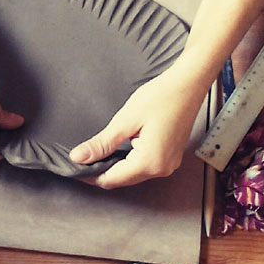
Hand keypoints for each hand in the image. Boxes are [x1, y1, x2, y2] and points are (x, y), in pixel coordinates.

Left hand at [69, 68, 207, 188]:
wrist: (188, 84)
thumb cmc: (162, 97)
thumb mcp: (126, 120)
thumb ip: (102, 143)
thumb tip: (80, 157)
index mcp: (150, 162)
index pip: (111, 179)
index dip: (90, 175)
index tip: (75, 166)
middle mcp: (162, 169)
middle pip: (123, 179)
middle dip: (101, 171)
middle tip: (82, 156)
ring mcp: (169, 164)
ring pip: (133, 174)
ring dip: (115, 166)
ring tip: (97, 151)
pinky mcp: (170, 156)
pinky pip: (144, 165)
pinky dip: (129, 160)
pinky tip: (118, 148)